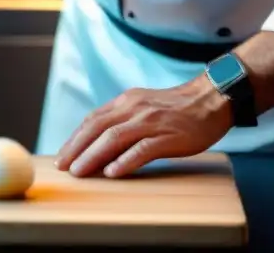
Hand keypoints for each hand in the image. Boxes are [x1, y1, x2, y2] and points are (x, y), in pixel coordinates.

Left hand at [55, 76, 232, 178]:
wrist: (210, 100)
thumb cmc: (177, 109)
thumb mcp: (144, 106)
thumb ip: (124, 119)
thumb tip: (99, 142)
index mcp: (127, 102)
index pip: (93, 119)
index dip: (75, 138)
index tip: (63, 155)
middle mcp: (135, 108)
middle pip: (98, 127)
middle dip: (77, 148)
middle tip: (63, 167)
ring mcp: (151, 122)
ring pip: (114, 138)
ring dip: (93, 156)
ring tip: (80, 172)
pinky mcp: (168, 136)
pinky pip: (142, 149)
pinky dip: (125, 161)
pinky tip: (113, 172)